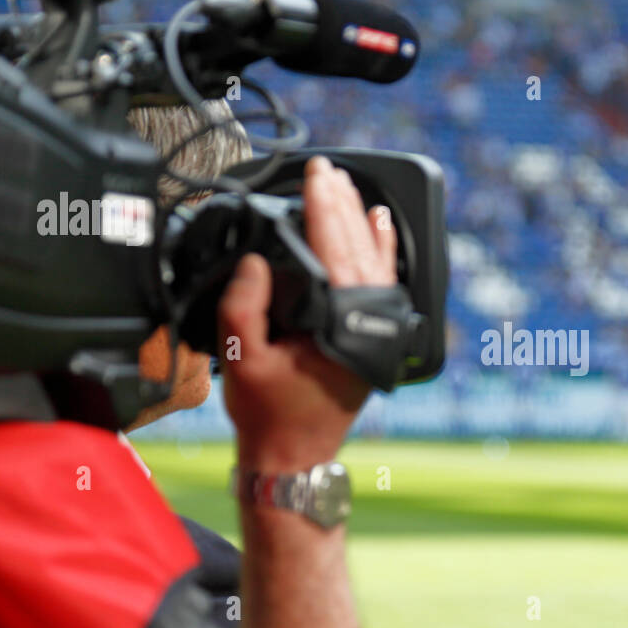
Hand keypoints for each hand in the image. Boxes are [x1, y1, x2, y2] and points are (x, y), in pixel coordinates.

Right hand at [219, 156, 396, 469]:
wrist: (293, 457)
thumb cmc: (270, 415)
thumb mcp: (243, 360)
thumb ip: (244, 308)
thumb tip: (256, 263)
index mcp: (340, 327)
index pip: (335, 252)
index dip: (324, 208)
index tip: (316, 175)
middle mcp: (368, 326)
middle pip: (359, 250)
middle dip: (341, 205)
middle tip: (327, 170)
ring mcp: (377, 332)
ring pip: (375, 263)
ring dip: (360, 222)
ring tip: (349, 187)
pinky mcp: (375, 338)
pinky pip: (384, 284)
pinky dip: (381, 251)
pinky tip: (380, 225)